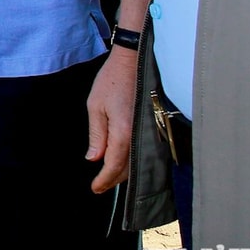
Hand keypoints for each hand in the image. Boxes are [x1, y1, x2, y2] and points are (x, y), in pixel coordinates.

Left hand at [85, 47, 138, 192]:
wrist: (135, 61)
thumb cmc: (112, 80)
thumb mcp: (95, 105)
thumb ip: (97, 135)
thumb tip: (94, 158)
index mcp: (123, 131)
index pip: (114, 165)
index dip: (104, 180)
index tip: (95, 188)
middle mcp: (140, 136)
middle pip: (128, 169)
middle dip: (113, 180)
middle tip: (100, 186)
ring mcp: (151, 133)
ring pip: (138, 163)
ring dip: (124, 173)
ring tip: (109, 177)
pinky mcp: (156, 128)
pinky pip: (146, 152)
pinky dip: (135, 162)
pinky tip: (126, 163)